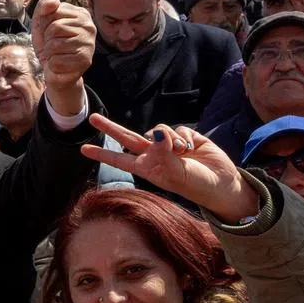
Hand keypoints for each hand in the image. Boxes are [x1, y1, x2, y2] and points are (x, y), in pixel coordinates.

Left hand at [32, 0, 94, 114]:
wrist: (54, 70)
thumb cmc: (48, 43)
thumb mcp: (40, 22)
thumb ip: (43, 7)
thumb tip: (54, 2)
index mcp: (81, 13)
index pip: (54, 11)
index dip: (45, 24)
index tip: (51, 32)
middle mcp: (89, 26)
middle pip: (55, 28)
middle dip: (47, 39)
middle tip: (53, 46)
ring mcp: (90, 43)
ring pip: (54, 45)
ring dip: (49, 53)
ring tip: (56, 55)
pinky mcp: (86, 60)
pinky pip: (57, 61)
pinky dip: (52, 65)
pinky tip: (60, 65)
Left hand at [80, 114, 260, 223]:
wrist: (220, 183)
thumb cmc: (194, 184)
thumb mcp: (173, 172)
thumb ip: (162, 152)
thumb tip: (156, 133)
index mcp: (146, 168)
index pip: (118, 159)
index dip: (101, 154)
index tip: (83, 149)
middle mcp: (153, 155)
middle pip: (127, 137)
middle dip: (110, 128)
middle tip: (93, 118)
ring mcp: (168, 145)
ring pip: (158, 129)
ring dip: (169, 138)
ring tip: (182, 153)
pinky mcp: (185, 136)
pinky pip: (178, 129)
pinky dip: (184, 137)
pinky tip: (192, 148)